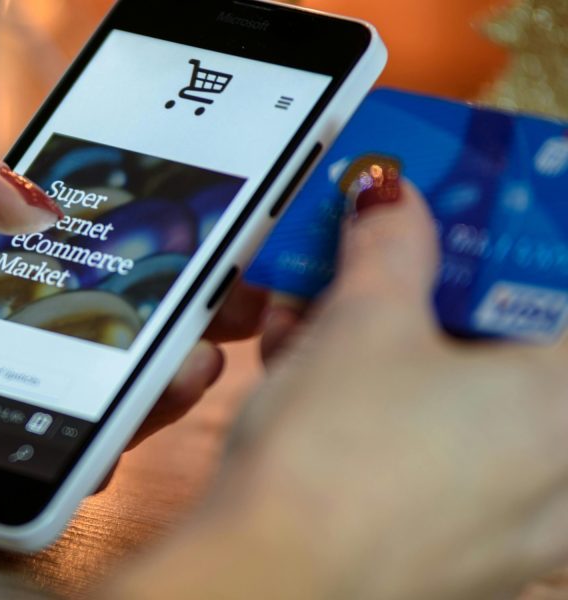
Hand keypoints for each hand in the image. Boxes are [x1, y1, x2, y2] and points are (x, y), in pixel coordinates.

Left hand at [0, 117, 263, 520]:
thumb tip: (41, 200)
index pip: (81, 240)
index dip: (152, 237)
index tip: (212, 234)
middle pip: (104, 322)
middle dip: (180, 316)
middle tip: (231, 308)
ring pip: (85, 393)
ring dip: (149, 385)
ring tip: (188, 366)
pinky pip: (31, 457)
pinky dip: (79, 454)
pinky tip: (107, 436)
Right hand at [111, 177, 567, 598]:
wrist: (267, 583)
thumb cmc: (333, 460)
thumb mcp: (360, 324)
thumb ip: (390, 247)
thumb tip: (392, 197)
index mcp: (564, 398)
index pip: (558, 292)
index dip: (510, 246)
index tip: (464, 225)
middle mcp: (561, 469)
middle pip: (511, 351)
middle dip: (437, 301)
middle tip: (384, 272)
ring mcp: (516, 524)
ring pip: (469, 410)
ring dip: (401, 359)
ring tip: (319, 331)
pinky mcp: (461, 556)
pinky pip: (440, 463)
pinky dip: (392, 421)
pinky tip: (317, 398)